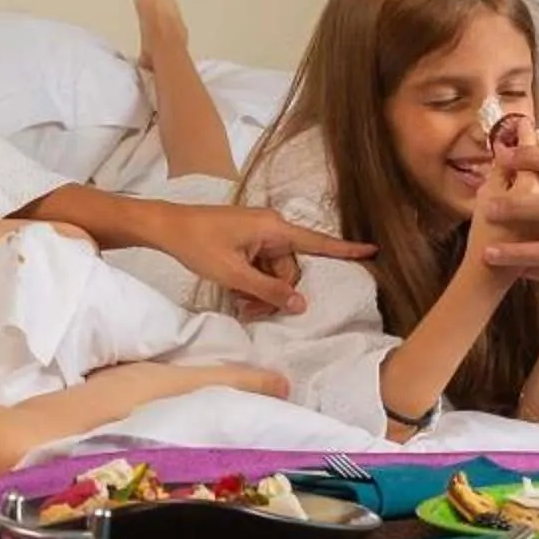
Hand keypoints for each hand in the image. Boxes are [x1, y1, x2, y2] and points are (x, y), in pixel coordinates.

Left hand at [137, 198, 373, 316]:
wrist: (166, 227)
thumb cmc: (197, 244)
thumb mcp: (233, 274)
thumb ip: (268, 290)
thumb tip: (301, 304)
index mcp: (273, 228)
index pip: (317, 242)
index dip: (345, 250)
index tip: (372, 250)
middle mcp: (271, 228)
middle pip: (291, 269)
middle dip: (277, 293)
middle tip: (252, 311)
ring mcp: (259, 234)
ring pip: (275, 272)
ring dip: (262, 292)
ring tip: (239, 303)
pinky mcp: (248, 240)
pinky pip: (262, 267)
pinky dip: (253, 283)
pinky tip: (237, 294)